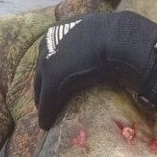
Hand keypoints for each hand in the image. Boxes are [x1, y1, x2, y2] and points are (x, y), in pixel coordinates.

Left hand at [34, 11, 156, 128]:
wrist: (116, 37)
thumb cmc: (113, 34)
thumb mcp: (93, 32)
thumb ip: (88, 40)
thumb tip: (99, 44)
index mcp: (55, 32)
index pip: (47, 57)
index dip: (50, 73)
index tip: (55, 84)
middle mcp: (47, 45)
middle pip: (41, 73)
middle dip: (43, 89)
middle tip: (47, 103)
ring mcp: (47, 62)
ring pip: (40, 88)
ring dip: (43, 104)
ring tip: (46, 116)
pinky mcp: (52, 79)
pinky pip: (46, 100)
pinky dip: (46, 114)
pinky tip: (46, 124)